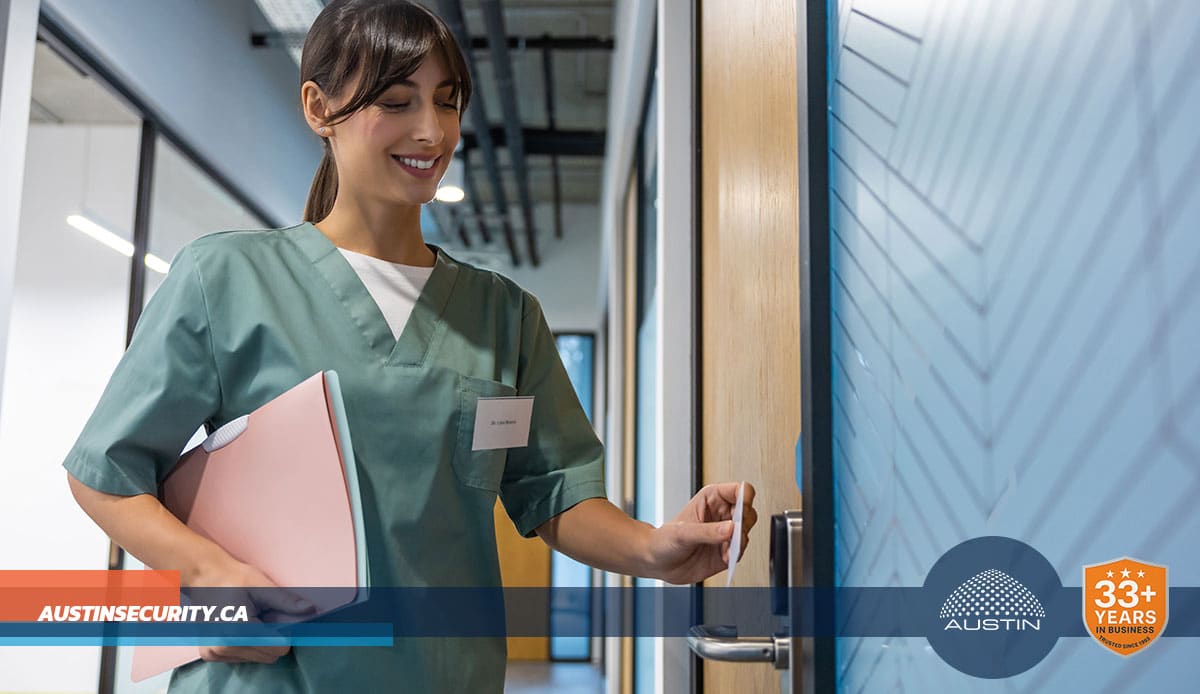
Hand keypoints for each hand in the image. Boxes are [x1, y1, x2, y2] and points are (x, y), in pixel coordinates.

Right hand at [190, 559, 314, 663]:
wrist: (202, 578)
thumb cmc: (232, 578)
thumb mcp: (261, 585)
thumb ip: (286, 601)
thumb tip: (311, 610)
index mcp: (237, 631)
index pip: (278, 648)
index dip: (284, 633)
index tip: (278, 618)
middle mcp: (223, 648)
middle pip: (269, 656)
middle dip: (273, 638)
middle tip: (263, 617)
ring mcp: (214, 653)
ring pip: (258, 658)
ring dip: (260, 642)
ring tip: (250, 620)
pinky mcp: (210, 655)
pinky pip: (243, 658)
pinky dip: (247, 645)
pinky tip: (239, 626)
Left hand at [644, 482, 757, 584]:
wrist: (657, 563)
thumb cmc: (664, 540)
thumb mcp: (682, 532)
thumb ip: (707, 531)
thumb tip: (731, 528)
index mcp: (712, 499)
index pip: (738, 490)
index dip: (744, 497)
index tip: (742, 509)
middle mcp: (721, 515)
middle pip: (747, 511)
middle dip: (744, 522)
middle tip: (735, 531)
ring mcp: (725, 534)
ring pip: (746, 532)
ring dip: (740, 541)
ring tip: (728, 549)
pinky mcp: (726, 552)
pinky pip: (740, 552)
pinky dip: (735, 555)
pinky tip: (725, 557)